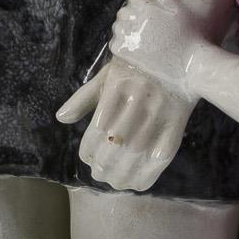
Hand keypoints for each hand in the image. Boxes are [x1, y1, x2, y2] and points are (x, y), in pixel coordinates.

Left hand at [57, 55, 194, 192]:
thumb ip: (83, 98)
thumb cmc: (137, 66)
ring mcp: (155, 121)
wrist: (177, 56)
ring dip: (119, 177)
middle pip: (110, 153)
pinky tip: (136, 182)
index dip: (88, 154)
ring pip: (131, 162)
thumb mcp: (107, 75)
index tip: (88, 158)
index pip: (94, 137)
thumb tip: (61, 118)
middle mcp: (134, 109)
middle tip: (101, 173)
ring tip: (115, 181)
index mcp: (114, 94)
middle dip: (102, 168)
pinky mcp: (174, 131)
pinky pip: (157, 163)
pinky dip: (144, 178)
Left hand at [106, 0, 199, 89]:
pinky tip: (130, 47)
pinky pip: (115, 44)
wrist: (190, 63)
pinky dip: (119, 44)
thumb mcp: (182, 12)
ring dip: (123, 30)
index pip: (133, 1)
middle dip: (129, 17)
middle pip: (123, 13)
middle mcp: (138, 22)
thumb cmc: (190, 37)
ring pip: (117, 28)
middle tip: (139, 27)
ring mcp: (132, 37)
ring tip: (135, 36)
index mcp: (150, 10)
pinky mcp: (128, 53)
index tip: (145, 15)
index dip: (139, 7)